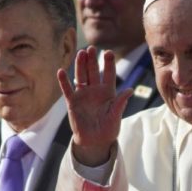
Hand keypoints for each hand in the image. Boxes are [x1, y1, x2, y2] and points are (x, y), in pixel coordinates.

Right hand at [57, 46, 131, 165]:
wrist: (95, 141)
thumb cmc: (109, 129)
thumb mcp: (116, 116)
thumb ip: (120, 103)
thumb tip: (130, 90)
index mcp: (108, 92)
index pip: (109, 74)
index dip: (108, 64)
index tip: (108, 52)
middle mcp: (95, 90)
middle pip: (93, 71)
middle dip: (92, 60)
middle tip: (91, 48)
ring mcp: (83, 95)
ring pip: (81, 76)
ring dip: (80, 65)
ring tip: (80, 53)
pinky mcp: (72, 102)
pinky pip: (67, 89)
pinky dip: (64, 81)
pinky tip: (61, 71)